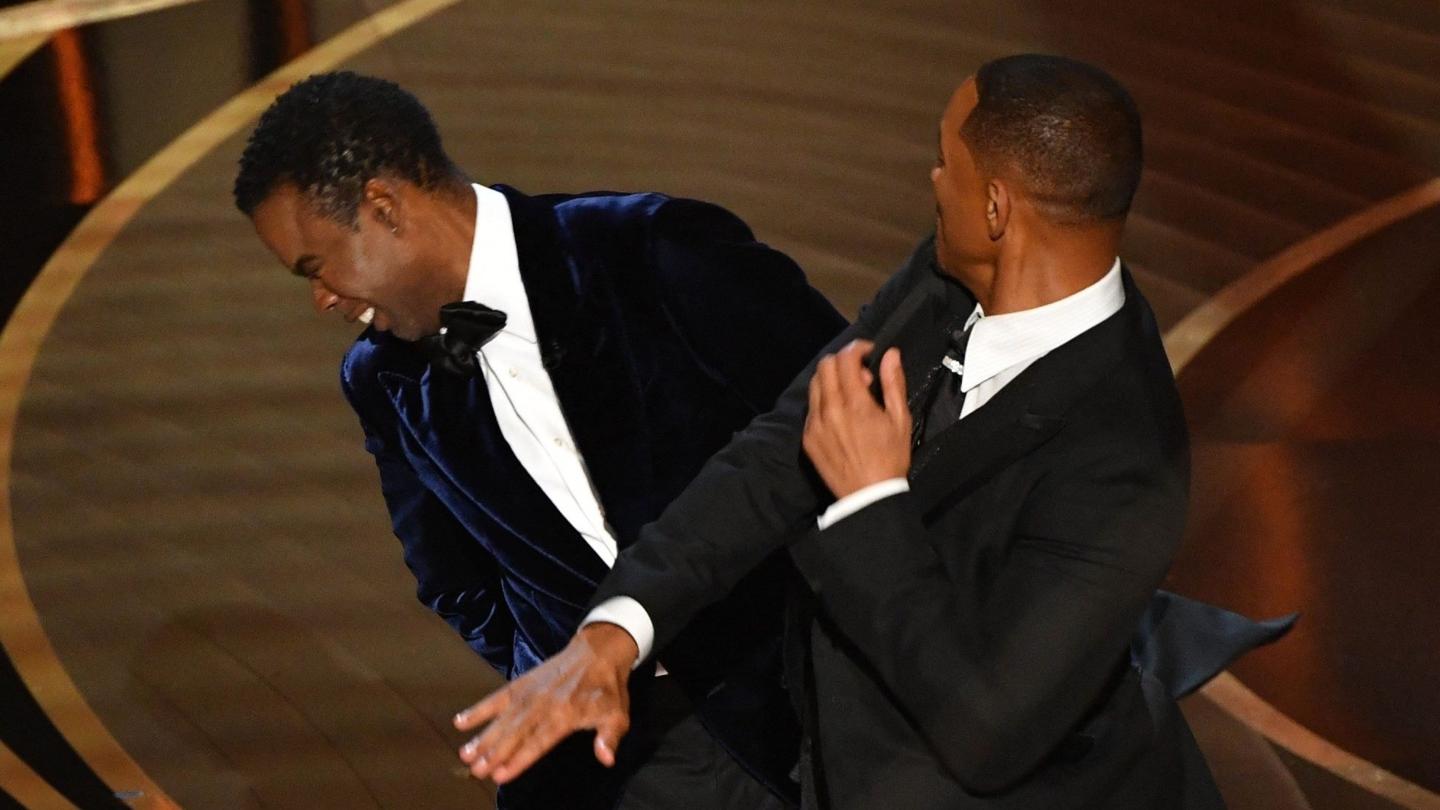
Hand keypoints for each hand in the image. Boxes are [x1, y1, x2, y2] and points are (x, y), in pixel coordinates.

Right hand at [454, 623, 638, 782]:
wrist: (599, 651)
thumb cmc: (608, 688)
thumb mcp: (618, 714)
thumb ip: (609, 738)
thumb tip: (606, 758)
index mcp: (566, 714)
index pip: (538, 742)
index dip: (519, 759)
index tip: (501, 774)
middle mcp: (544, 704)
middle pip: (515, 732)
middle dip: (494, 752)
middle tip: (475, 769)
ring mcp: (530, 693)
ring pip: (503, 718)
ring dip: (483, 736)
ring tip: (466, 753)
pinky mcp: (522, 683)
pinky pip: (497, 697)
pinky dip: (479, 709)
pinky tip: (461, 722)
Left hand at [803, 340, 910, 497]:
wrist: (868, 496)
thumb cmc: (890, 458)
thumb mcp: (900, 420)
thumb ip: (893, 383)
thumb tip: (890, 355)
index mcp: (855, 404)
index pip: (845, 359)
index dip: (857, 349)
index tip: (869, 353)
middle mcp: (830, 410)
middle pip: (825, 366)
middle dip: (843, 361)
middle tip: (862, 377)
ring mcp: (815, 424)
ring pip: (815, 384)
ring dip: (832, 379)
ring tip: (851, 394)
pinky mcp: (808, 438)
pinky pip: (811, 407)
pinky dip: (824, 400)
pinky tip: (840, 414)